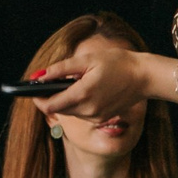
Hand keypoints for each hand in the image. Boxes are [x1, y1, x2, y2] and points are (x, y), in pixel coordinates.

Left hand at [35, 36, 159, 121]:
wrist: (145, 77)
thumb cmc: (118, 63)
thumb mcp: (88, 60)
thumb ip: (61, 69)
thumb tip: (39, 76)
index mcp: (83, 94)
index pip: (49, 105)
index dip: (37, 99)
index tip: (32, 90)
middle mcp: (88, 110)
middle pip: (57, 109)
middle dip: (50, 98)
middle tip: (48, 83)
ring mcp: (96, 117)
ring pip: (69, 112)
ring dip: (64, 100)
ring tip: (70, 83)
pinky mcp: (102, 118)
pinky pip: (81, 113)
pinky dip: (77, 104)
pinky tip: (84, 90)